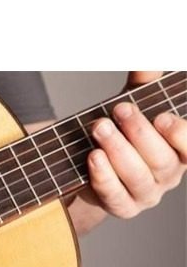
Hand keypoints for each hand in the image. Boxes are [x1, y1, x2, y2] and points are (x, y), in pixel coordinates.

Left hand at [84, 71, 186, 219]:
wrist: (89, 170)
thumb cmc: (120, 136)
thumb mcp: (135, 107)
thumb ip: (144, 83)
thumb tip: (147, 57)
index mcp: (179, 150)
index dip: (181, 135)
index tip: (162, 117)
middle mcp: (168, 175)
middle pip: (160, 159)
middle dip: (139, 133)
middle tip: (119, 110)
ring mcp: (146, 195)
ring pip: (137, 176)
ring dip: (118, 151)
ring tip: (99, 128)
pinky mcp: (122, 208)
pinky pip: (114, 195)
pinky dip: (103, 176)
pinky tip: (93, 157)